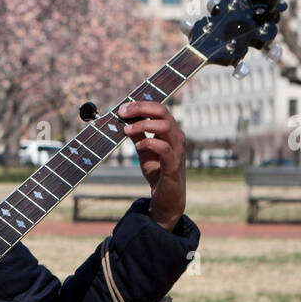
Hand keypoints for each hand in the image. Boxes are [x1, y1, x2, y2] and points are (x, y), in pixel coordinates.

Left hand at [119, 99, 185, 231]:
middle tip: (122, 113)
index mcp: (170, 130)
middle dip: (141, 109)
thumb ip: (137, 135)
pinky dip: (149, 143)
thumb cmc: (157, 171)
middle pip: (162, 112)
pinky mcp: (174, 164)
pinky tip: (138, 147)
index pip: (158, 108)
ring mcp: (177, 150)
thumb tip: (123, 120)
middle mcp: (176, 136)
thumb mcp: (143, 150)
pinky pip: (164, 148)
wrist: (166, 196)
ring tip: (126, 130)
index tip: (122, 108)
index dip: (140, 105)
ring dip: (143, 125)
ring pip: (165, 126)